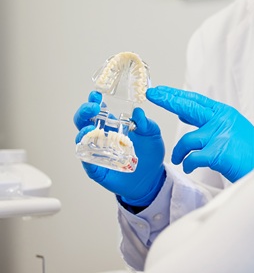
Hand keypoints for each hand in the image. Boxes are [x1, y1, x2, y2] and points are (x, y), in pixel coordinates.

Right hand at [74, 91, 165, 206]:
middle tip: (93, 107)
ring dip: (82, 132)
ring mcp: (98, 153)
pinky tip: (87, 148)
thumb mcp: (152, 134)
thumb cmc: (150, 154)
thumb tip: (138, 112)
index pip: (99, 111)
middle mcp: (103, 137)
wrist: (151, 177)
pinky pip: (86, 161)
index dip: (95, 101)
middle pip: (85, 122)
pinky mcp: (97, 169)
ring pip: (82, 140)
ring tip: (89, 128)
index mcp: (114, 125)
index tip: (96, 94)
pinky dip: (84, 154)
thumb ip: (146, 123)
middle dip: (84, 112)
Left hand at [146, 86, 253, 182]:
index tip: (160, 91)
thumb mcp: (231, 128)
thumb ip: (210, 121)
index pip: (196, 100)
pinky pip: (192, 157)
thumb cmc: (247, 150)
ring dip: (179, 152)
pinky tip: (189, 166)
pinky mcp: (218, 152)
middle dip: (168, 100)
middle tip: (152, 95)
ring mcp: (220, 135)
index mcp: (224, 113)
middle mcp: (222, 120)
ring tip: (179, 159)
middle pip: (189, 106)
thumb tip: (183, 112)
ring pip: (187, 140)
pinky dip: (188, 163)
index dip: (176, 95)